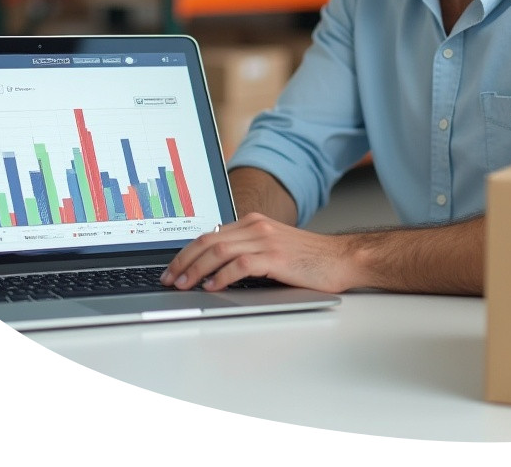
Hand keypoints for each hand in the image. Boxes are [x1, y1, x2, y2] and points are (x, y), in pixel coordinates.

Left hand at [160, 213, 353, 293]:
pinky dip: (222, 276)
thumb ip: (247, 251)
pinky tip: (212, 287)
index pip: (210, 234)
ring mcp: (266, 240)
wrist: (341, 259)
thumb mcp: (273, 248)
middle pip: (209, 240)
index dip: (187, 252)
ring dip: (196, 270)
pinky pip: (240, 265)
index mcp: (253, 223)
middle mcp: (257, 227)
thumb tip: (215, 269)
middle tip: (169, 278)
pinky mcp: (276, 256)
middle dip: (184, 261)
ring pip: (219, 251)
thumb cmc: (309, 259)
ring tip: (184, 285)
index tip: (173, 269)